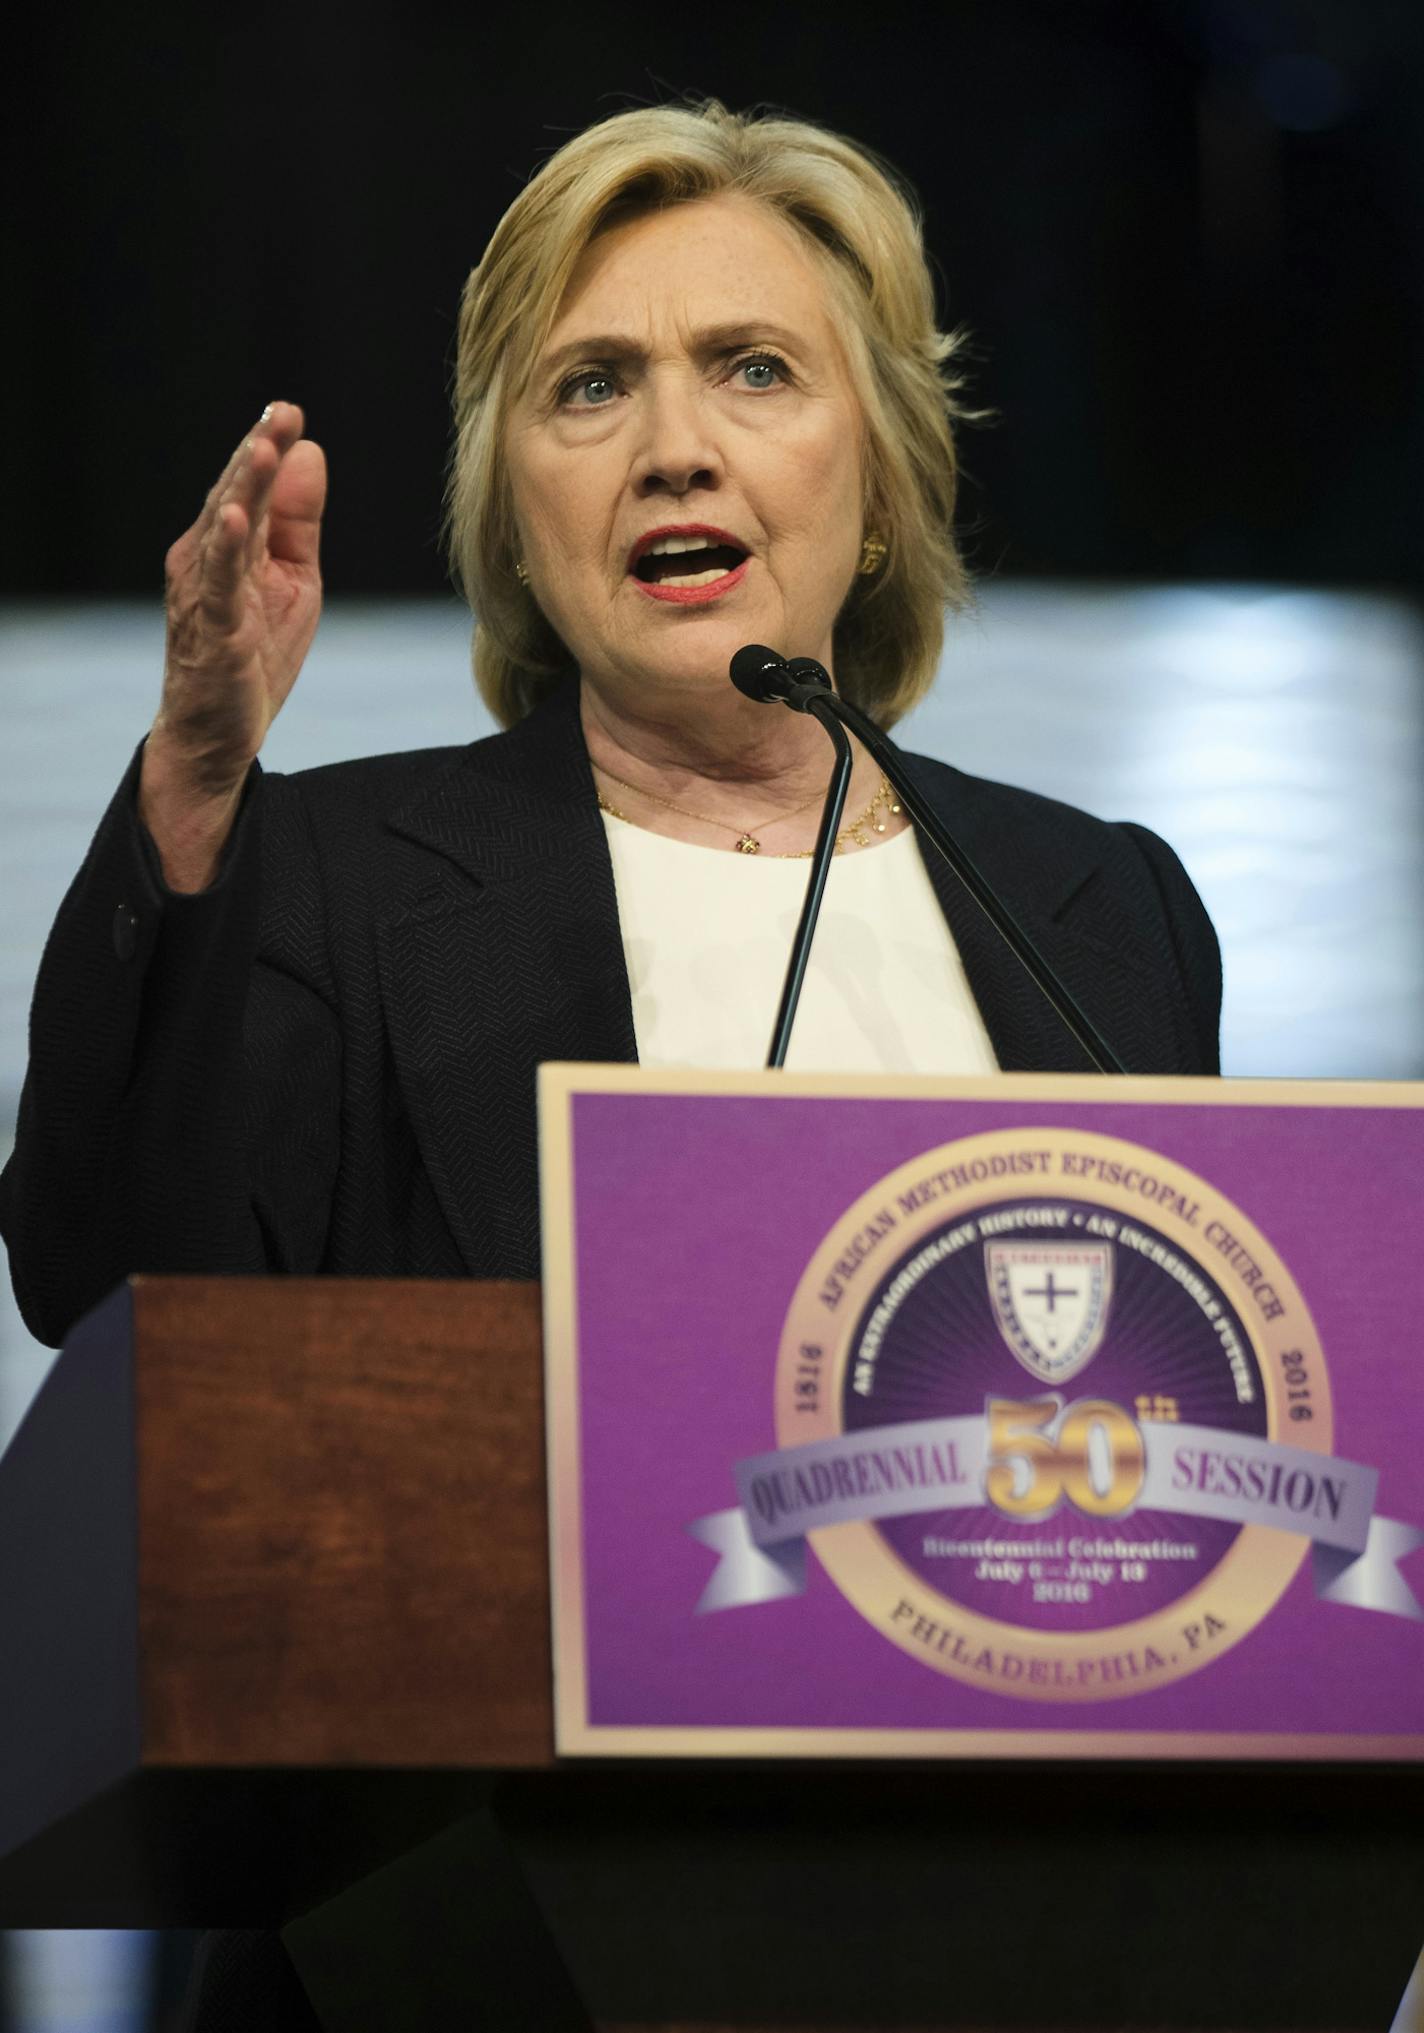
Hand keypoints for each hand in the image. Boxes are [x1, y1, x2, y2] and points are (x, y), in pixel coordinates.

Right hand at [140, 402, 326, 888]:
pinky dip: (228, 549)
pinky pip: (218, 583)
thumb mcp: (294, 579)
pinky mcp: (211, 628)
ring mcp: (204, 591)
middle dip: (259, 452)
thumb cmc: (254, 651)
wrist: (220, 730)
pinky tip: (239, 520)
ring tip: (263, 449)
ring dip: (243, 488)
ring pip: (224, 529)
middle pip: (236, 495)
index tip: (291, 410)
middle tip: (282, 412)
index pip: (253, 485)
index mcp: (234, 543)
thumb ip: (299, 522)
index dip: (270, 446)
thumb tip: (310, 454)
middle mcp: (208, 556)